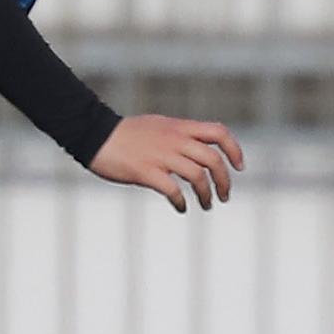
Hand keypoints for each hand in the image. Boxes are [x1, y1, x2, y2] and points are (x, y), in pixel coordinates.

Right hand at [92, 114, 244, 212]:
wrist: (94, 134)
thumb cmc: (126, 134)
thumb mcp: (159, 126)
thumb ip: (180, 136)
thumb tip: (199, 149)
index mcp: (179, 127)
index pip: (219, 133)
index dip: (234, 150)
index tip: (239, 167)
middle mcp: (174, 140)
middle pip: (213, 160)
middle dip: (224, 181)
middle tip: (224, 196)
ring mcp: (161, 155)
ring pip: (197, 177)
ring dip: (206, 195)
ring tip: (206, 205)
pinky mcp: (146, 171)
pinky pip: (173, 190)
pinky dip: (181, 202)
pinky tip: (180, 207)